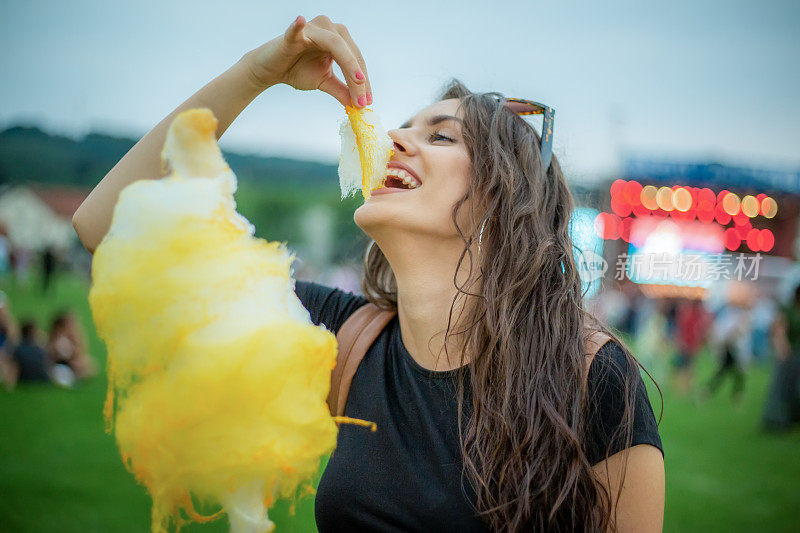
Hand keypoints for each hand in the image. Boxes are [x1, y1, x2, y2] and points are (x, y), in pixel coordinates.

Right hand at [243, 15, 371, 107]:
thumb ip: (342, 90)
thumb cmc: (297, 70)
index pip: (356, 60)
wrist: (271, 70)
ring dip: (349, 65)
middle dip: (359, 78)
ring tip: (357, 82)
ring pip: (336, 45)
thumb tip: (359, 105)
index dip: (364, 82)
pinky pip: (297, 30)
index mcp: (338, 39)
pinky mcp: (292, 34)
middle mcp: (329, 29)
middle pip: (350, 53)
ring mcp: (312, 28)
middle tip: (362, 101)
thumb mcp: (325, 81)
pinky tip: (300, 21)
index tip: (367, 102)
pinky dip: (298, 26)